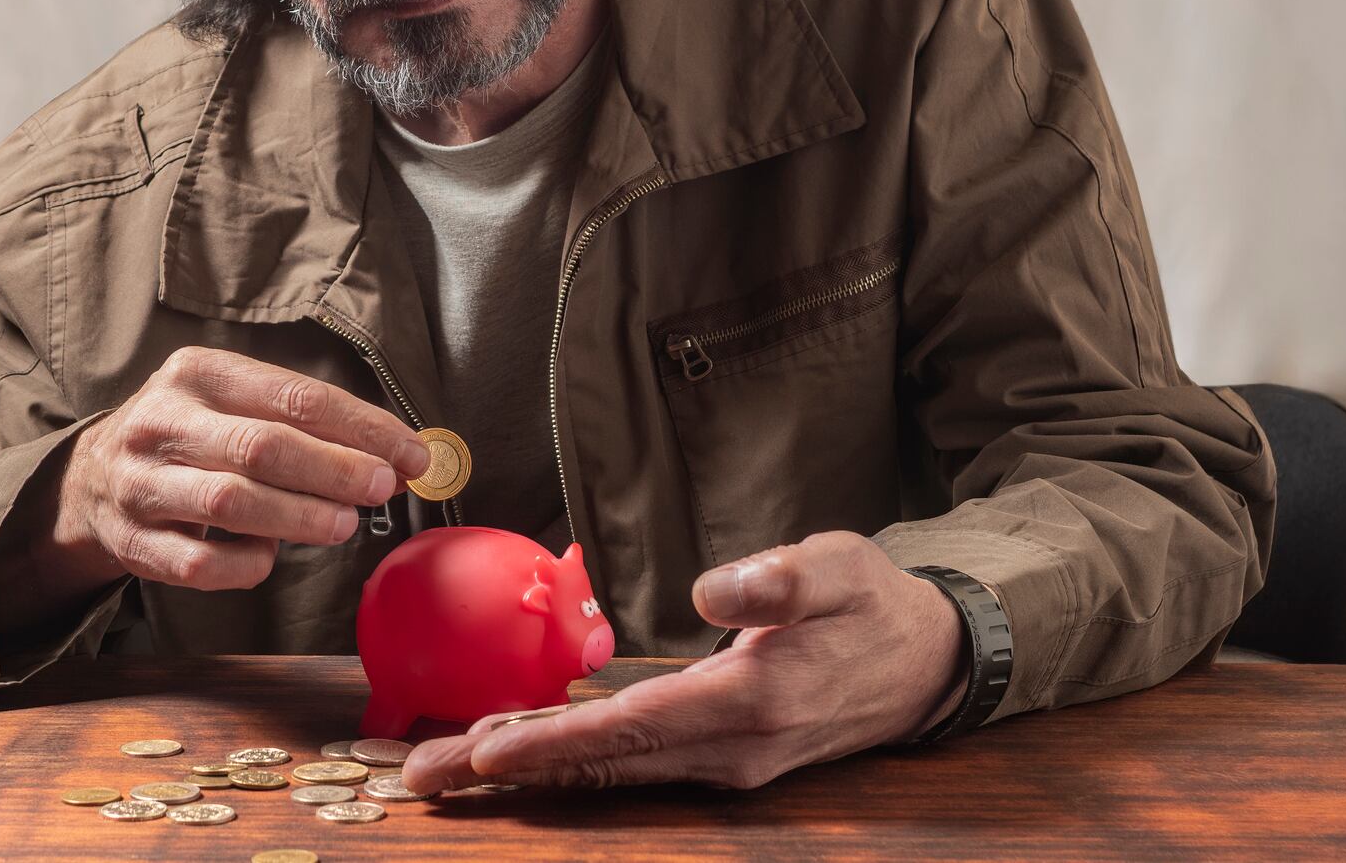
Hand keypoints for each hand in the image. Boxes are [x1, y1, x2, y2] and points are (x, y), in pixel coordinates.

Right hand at [55, 346, 432, 591]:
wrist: (92, 478)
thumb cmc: (191, 436)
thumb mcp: (232, 402)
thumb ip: (302, 422)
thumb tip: (395, 454)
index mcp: (197, 373)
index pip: (295, 396)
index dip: (362, 428)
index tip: (412, 453)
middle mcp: (162, 421)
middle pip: (263, 445)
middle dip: (335, 469)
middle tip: (383, 487)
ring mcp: (142, 483)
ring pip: (231, 502)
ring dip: (300, 516)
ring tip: (344, 524)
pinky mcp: (133, 542)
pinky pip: (202, 564)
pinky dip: (248, 564)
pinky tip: (271, 556)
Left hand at [400, 531, 969, 792]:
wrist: (926, 664)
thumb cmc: (873, 605)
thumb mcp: (841, 568)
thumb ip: (778, 578)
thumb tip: (710, 590)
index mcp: (751, 702)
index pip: (632, 729)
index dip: (554, 743)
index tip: (486, 751)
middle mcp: (729, 748)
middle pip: (601, 766)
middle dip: (508, 772)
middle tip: (419, 777)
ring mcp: (723, 761)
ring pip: (607, 771)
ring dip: (526, 771)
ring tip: (443, 767)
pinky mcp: (716, 754)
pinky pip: (626, 762)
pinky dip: (565, 760)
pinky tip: (514, 749)